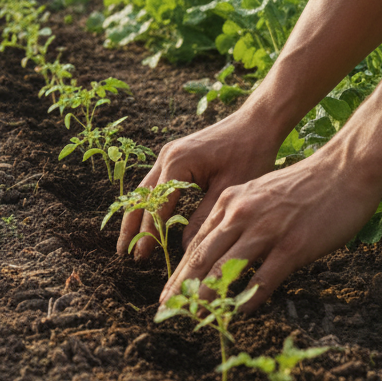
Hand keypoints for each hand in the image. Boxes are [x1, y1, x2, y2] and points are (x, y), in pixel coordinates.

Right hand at [116, 110, 279, 260]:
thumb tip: (184, 249)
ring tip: (129, 240)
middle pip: (141, 196)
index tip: (141, 257)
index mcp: (177, 163)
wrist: (257, 123)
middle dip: (132, 226)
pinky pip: (156, 182)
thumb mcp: (228, 191)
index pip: (156, 206)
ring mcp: (169, 154)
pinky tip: (147, 218)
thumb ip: (203, 219)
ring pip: (144, 189)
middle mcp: (167, 156)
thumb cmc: (248, 154)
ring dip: (136, 215)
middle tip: (124, 253)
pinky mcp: (176, 155)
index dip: (148, 234)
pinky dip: (148, 203)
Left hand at [159, 149, 381, 311]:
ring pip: (224, 270)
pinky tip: (239, 314)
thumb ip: (239, 217)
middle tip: (167, 310)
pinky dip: (249, 299)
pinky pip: (263, 280)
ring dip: (207, 297)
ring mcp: (266, 230)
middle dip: (182, 287)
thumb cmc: (305, 185)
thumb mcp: (259, 192)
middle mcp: (241, 214)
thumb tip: (223, 247)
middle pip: (202, 257)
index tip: (168, 292)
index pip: (196, 241)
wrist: (343, 171)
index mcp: (231, 201)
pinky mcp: (291, 246)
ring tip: (196, 318)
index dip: (180, 271)